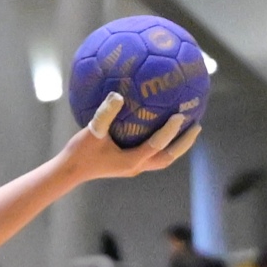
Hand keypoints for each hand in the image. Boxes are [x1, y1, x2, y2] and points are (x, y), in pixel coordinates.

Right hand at [56, 94, 199, 185]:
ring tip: (187, 129)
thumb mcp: (91, 131)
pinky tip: (160, 127)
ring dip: (176, 145)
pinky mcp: (128, 164)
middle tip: (197, 126)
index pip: (157, 145)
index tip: (181, 115)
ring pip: (162, 158)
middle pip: (168, 157)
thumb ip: (105, 113)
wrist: (69, 171)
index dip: (171, 131)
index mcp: (131, 160)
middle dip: (183, 143)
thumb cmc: (79, 153)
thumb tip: (117, 94)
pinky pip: (151, 153)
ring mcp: (133, 167)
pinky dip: (161, 143)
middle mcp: (136, 166)